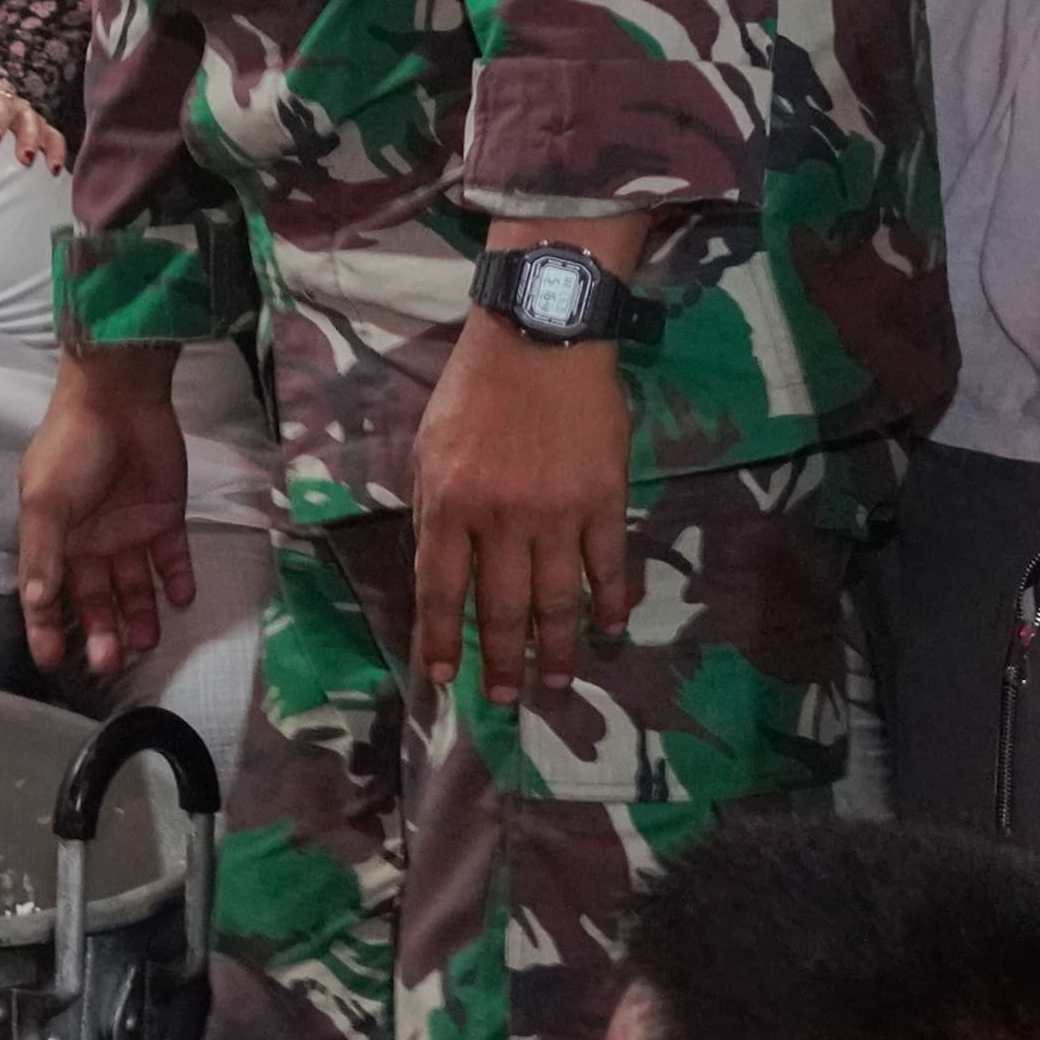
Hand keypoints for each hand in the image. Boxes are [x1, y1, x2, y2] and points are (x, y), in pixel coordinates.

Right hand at [14, 344, 197, 681]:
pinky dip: (178, 582)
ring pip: (135, 587)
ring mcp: (130, 532)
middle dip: (101, 632)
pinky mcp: (166, 520)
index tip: (51, 662)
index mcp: (54, 537)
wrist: (119, 399)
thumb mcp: (45, 502)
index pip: (47, 593)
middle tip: (110, 663)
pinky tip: (181, 600)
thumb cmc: (71, 449)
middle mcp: (91, 541)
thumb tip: (33, 603)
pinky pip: (173, 561)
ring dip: (140, 615)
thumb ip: (42, 554)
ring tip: (146, 641)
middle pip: (95, 598)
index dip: (46, 627)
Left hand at [412, 304, 631, 703]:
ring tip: (554, 683)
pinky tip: (610, 630)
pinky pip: (608, 567)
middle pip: (501, 607)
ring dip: (556, 648)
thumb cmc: (475, 391)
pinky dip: (610, 603)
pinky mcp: (605, 501)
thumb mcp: (429, 446)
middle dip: (500, 660)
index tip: (442, 678)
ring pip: (557, 599)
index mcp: (448, 503)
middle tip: (504, 699)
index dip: (440, 638)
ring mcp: (557, 514)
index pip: (440, 588)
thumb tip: (442, 568)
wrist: (540, 340)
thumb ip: (434, 507)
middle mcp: (500, 519)